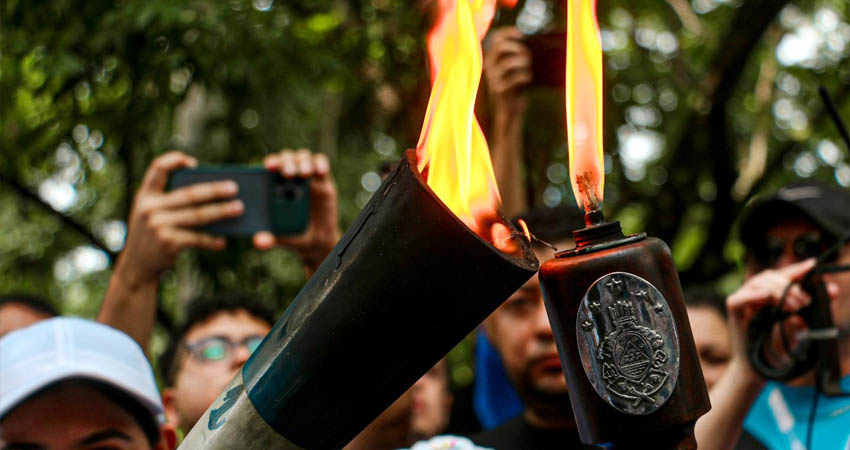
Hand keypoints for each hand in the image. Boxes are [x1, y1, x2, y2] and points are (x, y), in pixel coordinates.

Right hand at [117, 152, 242, 285]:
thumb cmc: (154, 234)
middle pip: (188, 194)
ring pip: (196, 215)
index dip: (174, 161)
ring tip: (238, 208)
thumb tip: (215, 197)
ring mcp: (157, 225)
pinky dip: (211, 240)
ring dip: (220, 212)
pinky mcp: (166, 242)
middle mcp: (149, 208)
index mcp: (145, 195)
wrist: (137, 265)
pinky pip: (195, 238)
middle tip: (234, 188)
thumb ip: (173, 203)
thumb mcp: (153, 214)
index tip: (194, 163)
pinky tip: (223, 241)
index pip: (157, 169)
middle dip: (214, 190)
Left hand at [253, 149, 339, 275]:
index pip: (270, 167)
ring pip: (303, 157)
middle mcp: (289, 178)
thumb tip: (259, 242)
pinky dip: (321, 163)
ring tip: (304, 174)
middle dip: (286, 161)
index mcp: (273, 186)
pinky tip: (320, 171)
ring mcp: (306, 177)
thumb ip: (269, 239)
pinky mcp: (323, 180)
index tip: (269, 166)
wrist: (315, 241)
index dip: (270, 162)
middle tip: (287, 173)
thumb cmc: (292, 235)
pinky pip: (321, 164)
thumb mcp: (280, 238)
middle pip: (286, 157)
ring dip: (303, 162)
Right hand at [484, 27, 530, 115]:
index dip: (508, 32)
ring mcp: (493, 78)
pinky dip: (524, 75)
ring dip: (522, 61)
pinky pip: (514, 78)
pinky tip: (529, 77)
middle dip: (517, 47)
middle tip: (527, 54)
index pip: (495, 38)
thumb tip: (530, 41)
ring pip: (507, 62)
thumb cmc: (515, 87)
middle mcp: (489, 67)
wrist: (510, 110)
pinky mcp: (499, 90)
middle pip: (500, 47)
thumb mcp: (514, 68)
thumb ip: (516, 55)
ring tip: (528, 67)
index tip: (522, 35)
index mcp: (491, 59)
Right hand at [726, 259, 817, 372]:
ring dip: (778, 291)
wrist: (761, 369)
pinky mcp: (734, 313)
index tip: (813, 265)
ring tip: (794, 306)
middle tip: (805, 302)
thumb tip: (832, 289)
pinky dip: (752, 295)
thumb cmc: (778, 347)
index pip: (781, 275)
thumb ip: (816, 307)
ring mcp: (742, 303)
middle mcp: (754, 295)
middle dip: (789, 285)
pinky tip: (767, 296)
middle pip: (768, 276)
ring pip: (757, 284)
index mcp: (768, 294)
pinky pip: (738, 299)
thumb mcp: (804, 325)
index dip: (796, 269)